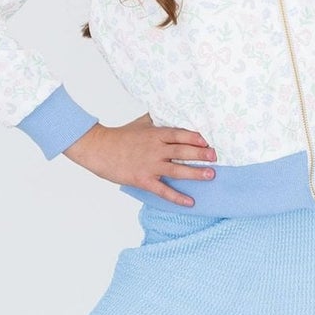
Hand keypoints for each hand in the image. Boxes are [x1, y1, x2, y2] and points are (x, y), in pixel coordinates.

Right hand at [65, 115, 215, 206]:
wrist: (98, 149)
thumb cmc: (120, 136)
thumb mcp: (141, 124)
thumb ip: (158, 120)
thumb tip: (173, 112)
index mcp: (155, 134)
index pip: (180, 134)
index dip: (195, 137)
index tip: (208, 140)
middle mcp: (155, 149)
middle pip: (182, 152)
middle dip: (201, 154)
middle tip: (216, 156)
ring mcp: (149, 165)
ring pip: (177, 170)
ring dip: (195, 173)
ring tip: (211, 175)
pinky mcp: (143, 180)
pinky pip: (163, 190)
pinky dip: (177, 197)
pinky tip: (190, 202)